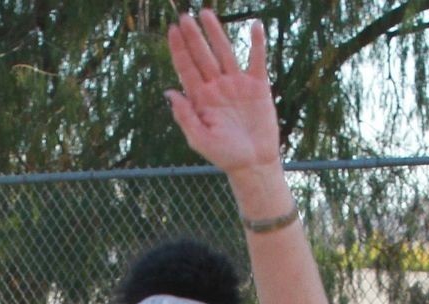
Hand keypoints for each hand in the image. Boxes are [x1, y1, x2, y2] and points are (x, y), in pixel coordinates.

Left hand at [166, 10, 281, 179]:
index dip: (179, 49)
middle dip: (193, 36)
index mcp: (201, 98)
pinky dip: (257, 43)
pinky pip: (257, 59)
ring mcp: (237, 84)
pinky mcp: (258, 85)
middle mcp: (217, 86)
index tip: (172, 30)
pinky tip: (255, 25)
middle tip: (185, 16)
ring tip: (206, 13)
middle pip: (203, 55)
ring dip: (216, 32)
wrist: (254, 164)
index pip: (187, 68)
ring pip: (224, 51)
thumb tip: (170, 92)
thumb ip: (185, 116)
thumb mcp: (200, 140)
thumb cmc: (225, 156)